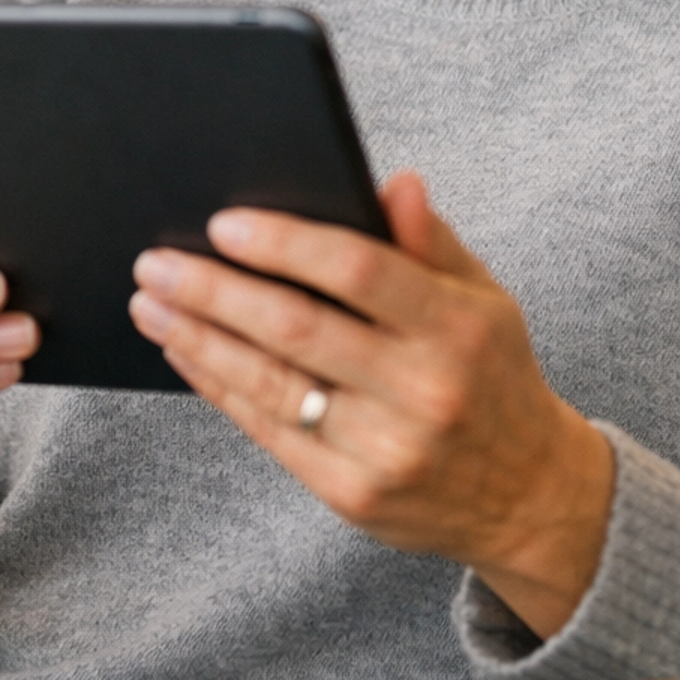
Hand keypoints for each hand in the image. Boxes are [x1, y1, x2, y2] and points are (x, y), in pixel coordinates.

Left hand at [130, 174, 614, 638]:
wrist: (529, 497)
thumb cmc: (492, 377)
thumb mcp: (484, 299)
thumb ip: (432, 240)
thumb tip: (393, 182)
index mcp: (458, 326)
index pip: (360, 270)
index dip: (286, 243)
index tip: (224, 223)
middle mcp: (423, 389)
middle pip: (298, 328)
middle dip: (215, 290)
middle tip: (155, 261)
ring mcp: (386, 448)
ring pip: (271, 383)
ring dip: (199, 338)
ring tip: (150, 303)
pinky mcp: (352, 494)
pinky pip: (269, 431)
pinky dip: (219, 386)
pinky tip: (185, 352)